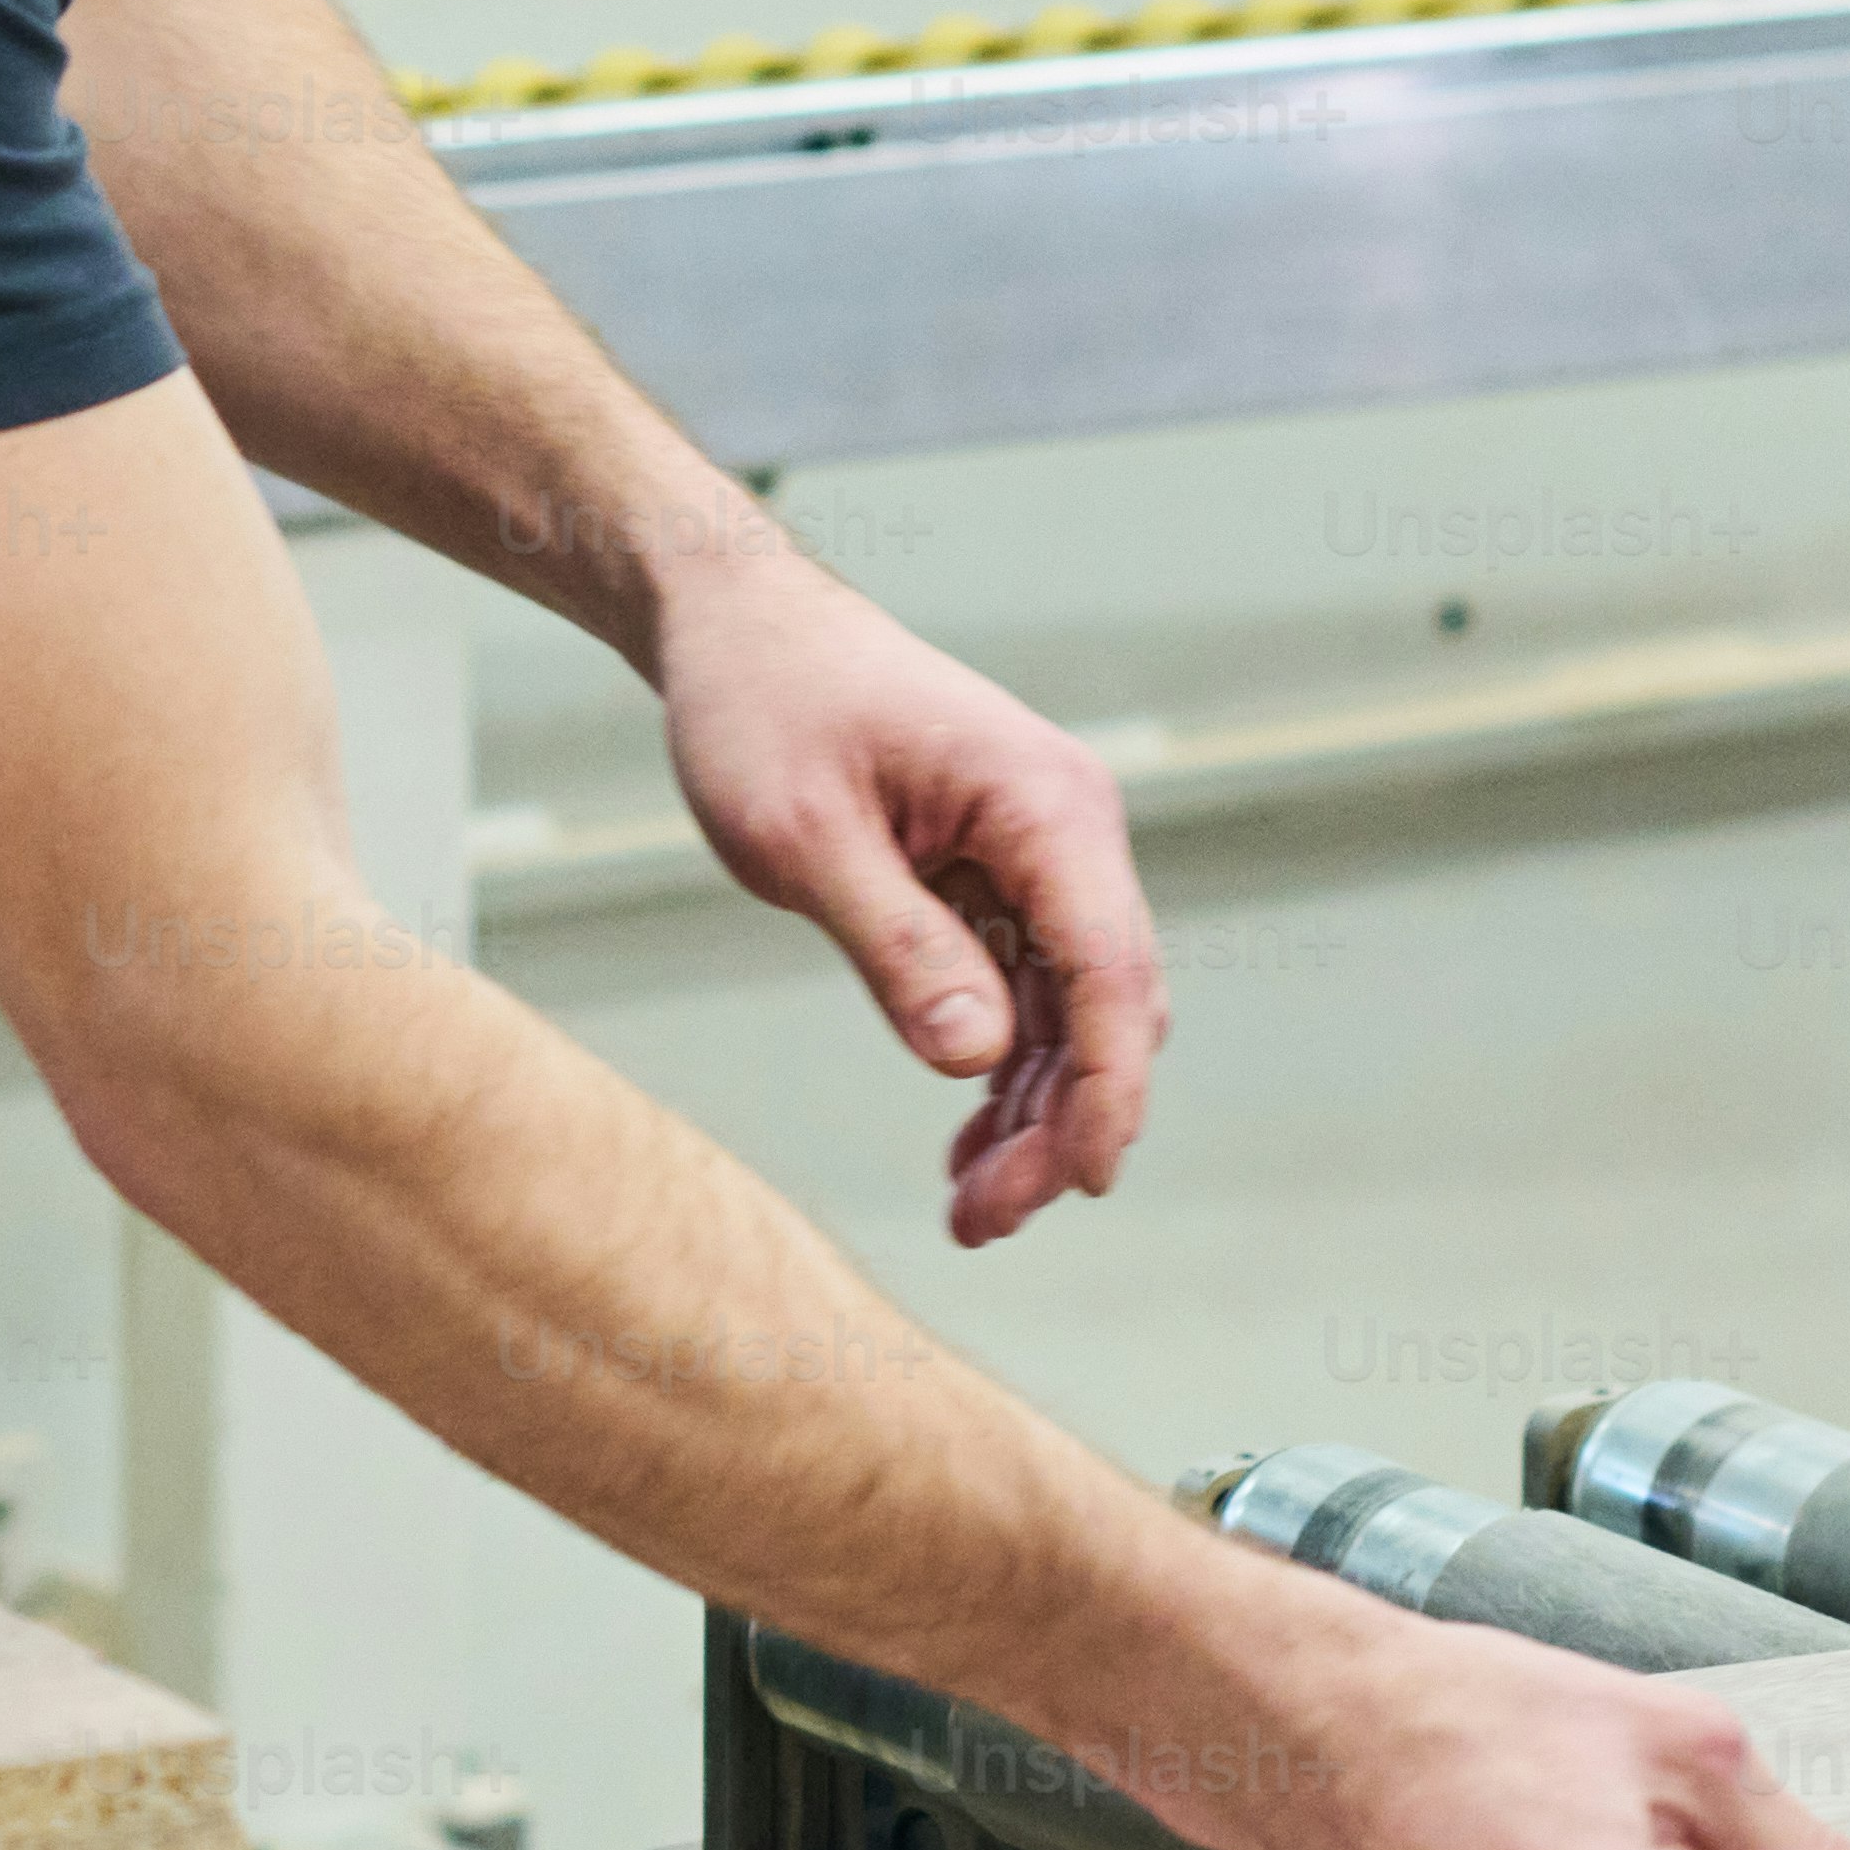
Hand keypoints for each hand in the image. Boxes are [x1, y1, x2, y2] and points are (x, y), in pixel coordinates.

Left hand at [652, 551, 1167, 1243]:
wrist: (738, 628)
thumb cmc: (764, 708)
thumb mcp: (805, 836)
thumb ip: (896, 947)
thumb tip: (977, 1056)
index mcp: (1045, 804)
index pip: (1110, 968)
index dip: (1107, 1087)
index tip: (1082, 1183)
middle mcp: (1067, 830)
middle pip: (1105, 1007)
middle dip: (1061, 1123)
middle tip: (981, 1221)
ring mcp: (1039, 855)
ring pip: (1072, 1014)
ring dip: (1034, 1113)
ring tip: (971, 1212)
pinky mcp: (1001, 878)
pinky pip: (1029, 992)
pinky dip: (1004, 1070)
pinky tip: (967, 1144)